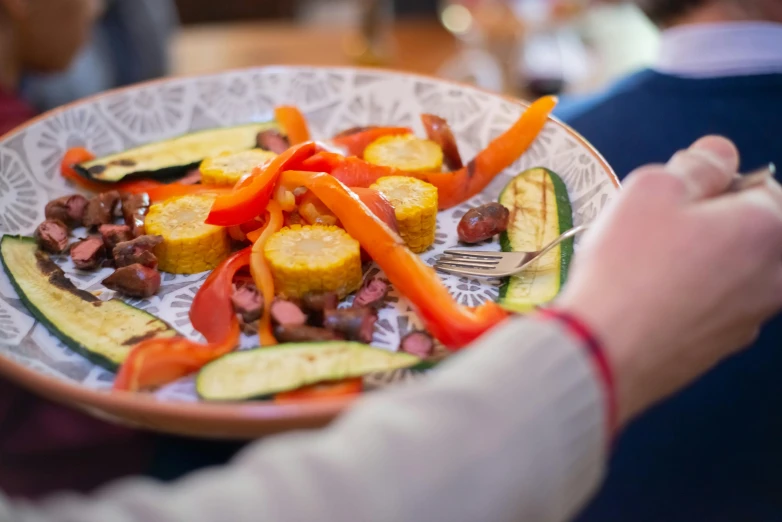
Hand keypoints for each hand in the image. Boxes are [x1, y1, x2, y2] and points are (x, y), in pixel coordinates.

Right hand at [557, 136, 781, 426]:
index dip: (716, 184)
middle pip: (750, 232)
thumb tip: (721, 155)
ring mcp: (751, 318)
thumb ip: (698, 165)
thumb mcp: (653, 188)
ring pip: (731, 270)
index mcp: (770, 229)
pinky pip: (712, 306)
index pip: (762, 185)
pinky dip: (688, 296)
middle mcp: (776, 277)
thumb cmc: (629, 267)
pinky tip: (647, 298)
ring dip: (699, 261)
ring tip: (646, 267)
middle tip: (659, 228)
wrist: (604, 352)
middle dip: (711, 224)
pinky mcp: (722, 348)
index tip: (678, 194)